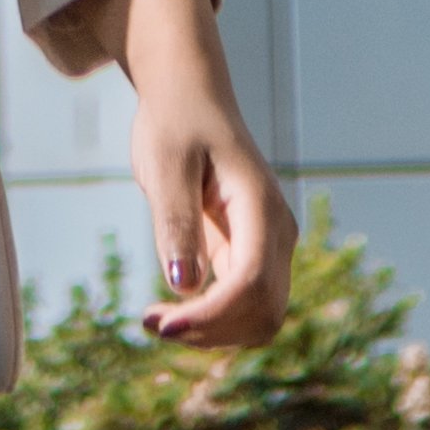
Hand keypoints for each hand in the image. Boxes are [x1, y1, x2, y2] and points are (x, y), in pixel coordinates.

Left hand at [71, 0, 290, 345]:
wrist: (190, 96)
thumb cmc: (175, 122)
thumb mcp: (165, 166)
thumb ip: (176, 223)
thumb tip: (185, 284)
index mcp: (260, 206)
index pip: (250, 283)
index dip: (210, 316)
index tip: (161, 325)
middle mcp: (276, 231)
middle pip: (262, 312)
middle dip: (211, 331)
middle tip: (153, 321)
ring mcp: (269, 245)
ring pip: (259, 318)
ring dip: (212, 332)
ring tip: (157, 317)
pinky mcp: (252, 254)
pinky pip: (244, 306)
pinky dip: (212, 321)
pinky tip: (172, 309)